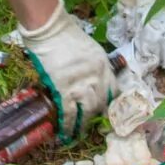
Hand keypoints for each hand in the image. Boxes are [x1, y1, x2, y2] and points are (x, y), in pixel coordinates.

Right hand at [17, 0, 115, 143]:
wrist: (50, 29)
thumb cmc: (65, 34)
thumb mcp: (88, 48)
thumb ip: (91, 65)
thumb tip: (87, 79)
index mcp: (104, 65)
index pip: (114, 90)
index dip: (111, 103)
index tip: (107, 111)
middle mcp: (97, 77)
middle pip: (101, 103)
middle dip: (96, 115)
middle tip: (90, 124)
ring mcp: (81, 84)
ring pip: (87, 111)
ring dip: (83, 125)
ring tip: (78, 134)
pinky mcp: (64, 89)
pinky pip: (69, 112)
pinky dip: (68, 125)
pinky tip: (65, 133)